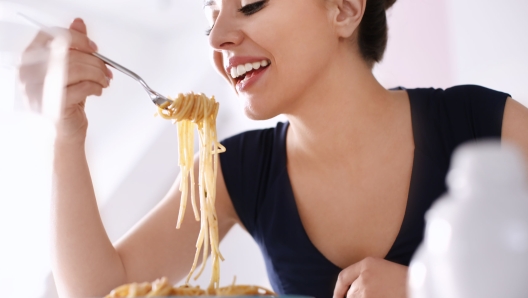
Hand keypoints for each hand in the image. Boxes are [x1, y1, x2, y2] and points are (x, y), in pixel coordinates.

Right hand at [19, 18, 112, 139]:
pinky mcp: (53, 106)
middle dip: (93, 61)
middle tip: (106, 69)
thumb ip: (73, 45)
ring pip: (75, 70)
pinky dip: (95, 87)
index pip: (52, 37)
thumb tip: (79, 23)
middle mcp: (29, 73)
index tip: (93, 48)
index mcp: (31, 59)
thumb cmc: (68, 97)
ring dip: (96, 74)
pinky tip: (97, 90)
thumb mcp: (72, 68)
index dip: (76, 39)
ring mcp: (38, 90)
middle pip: (67, 54)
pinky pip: (80, 88)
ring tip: (103, 81)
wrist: (68, 127)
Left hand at [333, 257, 407, 297]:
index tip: (338, 297)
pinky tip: (383, 297)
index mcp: (368, 264)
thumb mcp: (385, 270)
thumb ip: (368, 276)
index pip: (344, 277)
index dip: (339, 289)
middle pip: (350, 293)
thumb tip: (352, 291)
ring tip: (382, 295)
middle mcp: (364, 275)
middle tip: (373, 295)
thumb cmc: (408, 281)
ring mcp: (367, 290)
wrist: (422, 286)